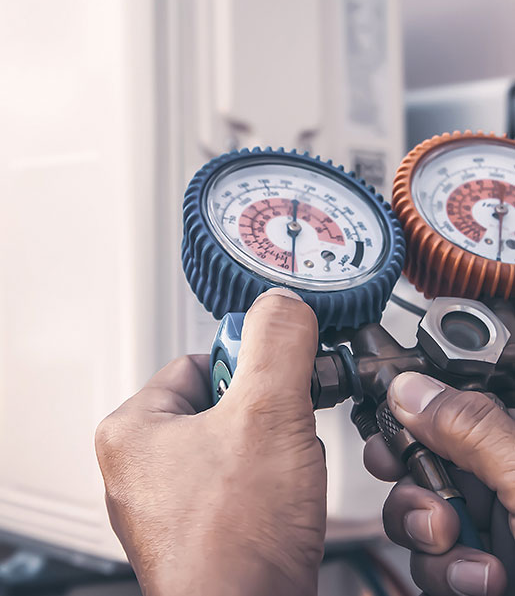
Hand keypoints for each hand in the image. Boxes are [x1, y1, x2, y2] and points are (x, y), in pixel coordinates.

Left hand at [95, 289, 324, 595]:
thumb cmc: (235, 543)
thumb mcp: (266, 413)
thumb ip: (278, 343)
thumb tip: (282, 303)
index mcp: (132, 430)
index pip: (200, 361)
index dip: (250, 370)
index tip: (277, 383)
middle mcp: (141, 469)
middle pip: (224, 404)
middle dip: (268, 419)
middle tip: (281, 439)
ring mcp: (168, 506)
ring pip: (240, 446)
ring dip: (276, 453)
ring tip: (283, 480)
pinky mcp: (198, 535)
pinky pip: (243, 487)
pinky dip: (273, 489)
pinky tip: (283, 508)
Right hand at [364, 372, 514, 595]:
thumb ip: (473, 430)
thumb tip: (413, 389)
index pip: (456, 399)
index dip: (416, 406)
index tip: (392, 425)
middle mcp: (504, 475)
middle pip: (426, 452)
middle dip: (411, 475)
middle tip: (415, 487)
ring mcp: (494, 524)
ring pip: (419, 507)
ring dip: (425, 531)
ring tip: (458, 548)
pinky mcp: (480, 567)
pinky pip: (432, 558)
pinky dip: (444, 572)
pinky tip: (478, 581)